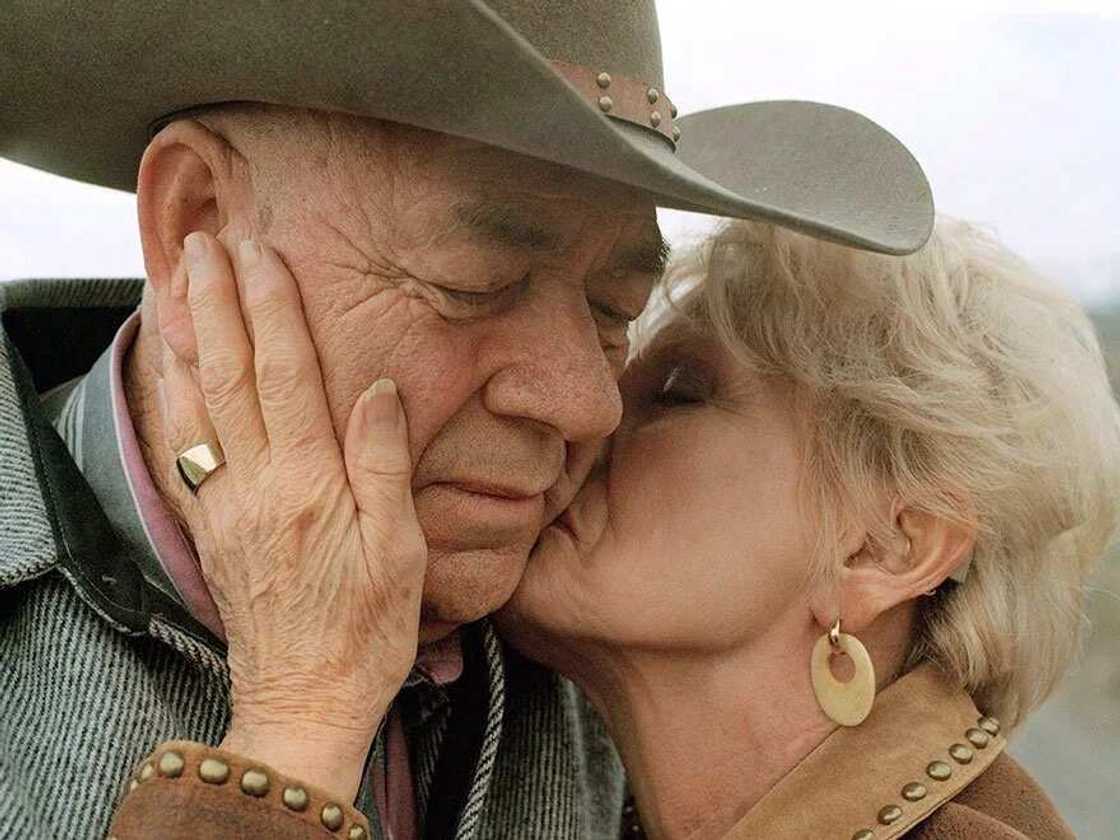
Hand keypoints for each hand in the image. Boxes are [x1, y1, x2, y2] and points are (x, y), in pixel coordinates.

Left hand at [156, 232, 426, 801]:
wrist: (306, 700)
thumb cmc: (366, 629)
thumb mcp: (400, 549)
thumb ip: (383, 461)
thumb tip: (377, 388)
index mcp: (309, 484)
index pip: (285, 373)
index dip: (273, 307)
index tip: (264, 254)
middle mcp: (256, 485)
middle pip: (229, 374)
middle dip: (215, 301)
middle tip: (205, 244)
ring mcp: (224, 506)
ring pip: (195, 404)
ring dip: (184, 336)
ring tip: (174, 283)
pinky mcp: (210, 527)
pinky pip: (182, 447)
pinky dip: (172, 397)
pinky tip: (170, 369)